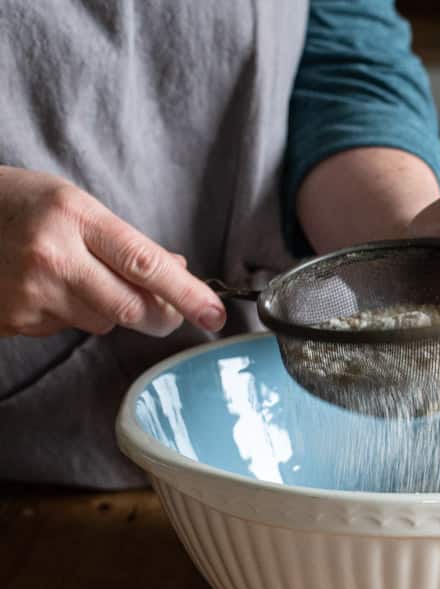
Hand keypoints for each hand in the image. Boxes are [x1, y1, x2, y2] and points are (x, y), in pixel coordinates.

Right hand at [0, 167, 225, 337]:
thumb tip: (177, 273)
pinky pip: (67, 328)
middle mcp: (52, 257)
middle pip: (131, 308)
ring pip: (103, 322)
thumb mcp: (74, 204)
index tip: (215, 315)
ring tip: (76, 277)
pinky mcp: (14, 320)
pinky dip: (71, 314)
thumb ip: (127, 241)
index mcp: (73, 216)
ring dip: (107, 310)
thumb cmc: (17, 204)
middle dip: (159, 316)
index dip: (187, 294)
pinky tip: (46, 288)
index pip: (145, 264)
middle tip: (168, 314)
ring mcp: (29, 293)